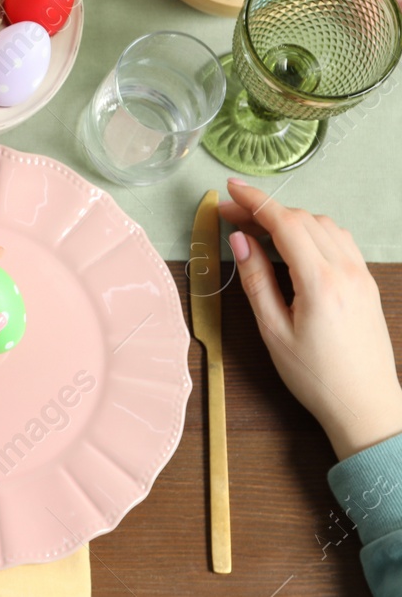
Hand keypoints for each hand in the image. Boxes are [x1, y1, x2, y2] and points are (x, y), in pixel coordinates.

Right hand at [221, 180, 401, 459]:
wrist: (366, 406)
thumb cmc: (316, 377)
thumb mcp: (273, 331)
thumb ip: (256, 280)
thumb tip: (240, 240)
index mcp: (321, 283)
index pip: (285, 223)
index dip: (254, 202)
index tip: (229, 190)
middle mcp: (347, 271)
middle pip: (304, 219)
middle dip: (266, 209)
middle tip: (232, 215)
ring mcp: (362, 276)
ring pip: (325, 225)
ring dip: (291, 218)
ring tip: (259, 230)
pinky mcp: (367, 284)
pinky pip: (340, 241)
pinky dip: (313, 231)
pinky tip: (294, 245)